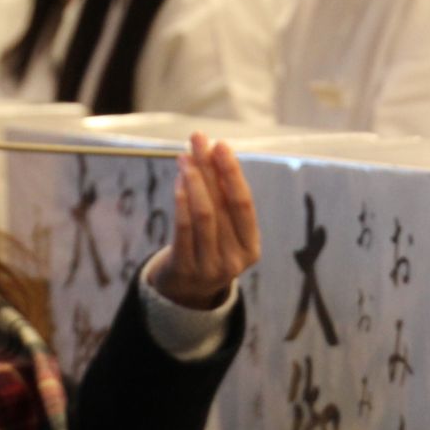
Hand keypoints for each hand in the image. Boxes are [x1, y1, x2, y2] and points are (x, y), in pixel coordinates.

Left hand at [147, 133, 260, 309]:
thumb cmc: (208, 248)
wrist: (186, 291)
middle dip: (209, 168)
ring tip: (184, 156)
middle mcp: (235, 260)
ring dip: (193, 180)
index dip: (233, 172)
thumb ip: (222, 197)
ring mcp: (210, 267)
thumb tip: (214, 149)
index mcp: (251, 247)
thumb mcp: (224, 229)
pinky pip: (183, 229)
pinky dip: (181, 202)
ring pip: (204, 215)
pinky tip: (178, 180)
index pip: (244, 203)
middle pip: (222, 205)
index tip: (221, 145)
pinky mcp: (185, 269)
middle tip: (198, 139)